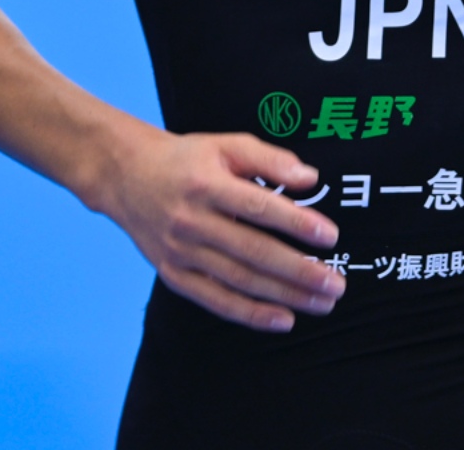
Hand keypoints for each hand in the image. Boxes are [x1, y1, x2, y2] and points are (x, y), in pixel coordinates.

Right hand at [95, 128, 343, 331]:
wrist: (126, 176)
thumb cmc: (185, 159)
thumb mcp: (225, 145)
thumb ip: (268, 159)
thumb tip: (309, 178)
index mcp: (207, 186)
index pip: (259, 208)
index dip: (297, 224)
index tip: (331, 237)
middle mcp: (192, 222)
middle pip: (253, 252)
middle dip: (299, 272)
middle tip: (336, 284)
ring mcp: (181, 253)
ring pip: (240, 281)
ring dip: (285, 296)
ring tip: (322, 302)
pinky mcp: (174, 276)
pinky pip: (216, 300)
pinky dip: (250, 314)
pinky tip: (283, 319)